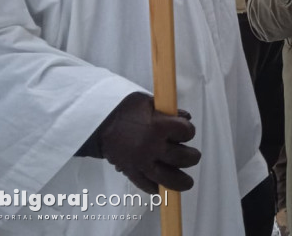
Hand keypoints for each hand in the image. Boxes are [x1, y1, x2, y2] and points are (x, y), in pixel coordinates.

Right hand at [85, 92, 200, 193]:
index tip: (185, 130)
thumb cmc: (125, 109)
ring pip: (167, 178)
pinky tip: (162, 188)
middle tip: (193, 156)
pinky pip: (145, 185)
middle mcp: (151, 147)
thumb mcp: (149, 102)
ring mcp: (141, 162)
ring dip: (181, 182)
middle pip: (182, 157)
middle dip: (192, 157)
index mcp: (158, 127)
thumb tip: (187, 117)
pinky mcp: (130, 172)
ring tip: (187, 183)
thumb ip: (169, 111)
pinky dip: (155, 188)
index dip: (188, 131)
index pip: (186, 132)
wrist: (98, 122)